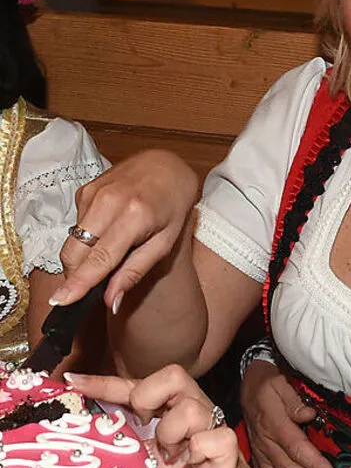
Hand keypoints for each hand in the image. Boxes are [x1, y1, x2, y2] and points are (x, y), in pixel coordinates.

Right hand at [54, 149, 197, 311]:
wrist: (167, 165)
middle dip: (76, 274)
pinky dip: (87, 235)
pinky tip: (108, 228)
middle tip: (90, 285)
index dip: (78, 282)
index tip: (61, 301)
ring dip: (83, 255)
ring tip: (111, 248)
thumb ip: (135, 272)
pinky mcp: (84, 190)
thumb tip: (111, 302)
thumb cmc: (172, 205)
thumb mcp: (165, 242)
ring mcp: (93, 193)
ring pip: (72, 240)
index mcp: (134, 216)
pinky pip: (76, 225)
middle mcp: (108, 202)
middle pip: (75, 251)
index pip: (99, 258)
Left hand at [67, 366, 269, 467]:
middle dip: (148, 398)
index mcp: (170, 410)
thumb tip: (89, 439)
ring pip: (190, 409)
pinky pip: (214, 438)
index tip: (74, 383)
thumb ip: (128, 442)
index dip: (105, 383)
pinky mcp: (228, 449)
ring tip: (170, 456)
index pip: (136, 386)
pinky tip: (193, 463)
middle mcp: (192, 411)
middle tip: (142, 425)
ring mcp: (212, 426)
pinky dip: (199, 451)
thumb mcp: (147, 457)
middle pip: (173, 376)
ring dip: (172, 435)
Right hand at [242, 360, 337, 467]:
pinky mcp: (258, 455)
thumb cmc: (266, 383)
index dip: (315, 464)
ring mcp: (261, 450)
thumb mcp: (279, 382)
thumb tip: (309, 414)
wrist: (246, 386)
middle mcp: (266, 441)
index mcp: (274, 423)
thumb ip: (294, 400)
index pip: (298, 448)